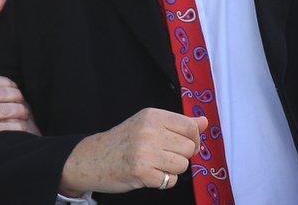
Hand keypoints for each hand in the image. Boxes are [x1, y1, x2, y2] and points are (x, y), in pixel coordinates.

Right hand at [0, 75, 37, 170]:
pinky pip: (4, 127)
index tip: (13, 87)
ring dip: (20, 110)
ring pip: (6, 109)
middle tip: (22, 101)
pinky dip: (16, 126)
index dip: (6, 81)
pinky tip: (21, 128)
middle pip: (1, 92)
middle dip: (16, 95)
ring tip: (24, 114)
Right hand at [59, 108, 207, 195]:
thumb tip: (204, 122)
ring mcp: (145, 152)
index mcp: (152, 116)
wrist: (92, 159)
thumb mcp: (149, 124)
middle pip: (189, 148)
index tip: (186, 145)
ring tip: (156, 165)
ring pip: (182, 165)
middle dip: (181, 156)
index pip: (190, 127)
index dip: (194, 140)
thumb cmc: (124, 141)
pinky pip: (170, 180)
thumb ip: (178, 124)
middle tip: (164, 156)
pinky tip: (150, 174)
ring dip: (173, 169)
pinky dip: (163, 181)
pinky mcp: (141, 172)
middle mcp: (149, 131)